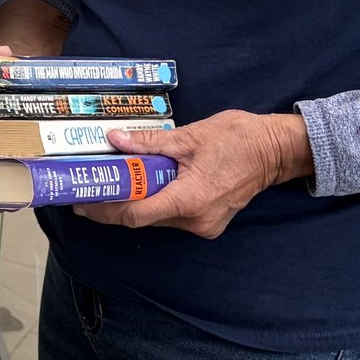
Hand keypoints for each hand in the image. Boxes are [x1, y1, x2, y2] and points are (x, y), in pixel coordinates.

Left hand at [76, 110, 310, 239]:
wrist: (277, 151)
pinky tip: (141, 186)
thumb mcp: (190, 136)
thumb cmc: (239, 139)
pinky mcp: (209, 221)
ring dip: (134, 203)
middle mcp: (196, 220)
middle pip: (143, 218)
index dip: (106, 209)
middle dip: (114, 205)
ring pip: (157, 217)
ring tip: (110, 184)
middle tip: (88, 190)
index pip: (136, 214)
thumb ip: (150, 142)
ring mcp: (204, 224)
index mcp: (190, 200)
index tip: (83, 201)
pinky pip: (172, 215)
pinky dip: (155, 201)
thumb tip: (115, 140)